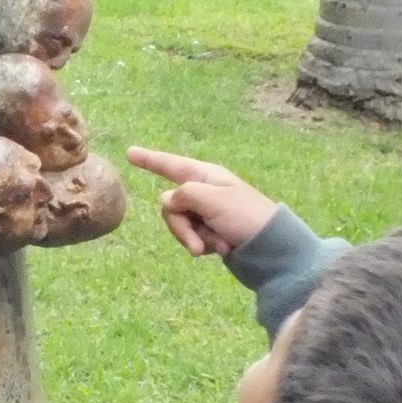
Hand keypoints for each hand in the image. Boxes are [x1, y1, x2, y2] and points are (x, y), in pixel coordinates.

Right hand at [124, 147, 277, 257]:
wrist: (272, 248)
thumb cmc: (245, 217)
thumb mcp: (212, 200)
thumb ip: (184, 195)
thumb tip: (170, 202)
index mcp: (206, 176)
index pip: (171, 165)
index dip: (149, 160)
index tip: (129, 153)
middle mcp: (204, 191)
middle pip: (171, 205)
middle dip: (181, 228)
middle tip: (199, 244)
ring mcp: (207, 212)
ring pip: (180, 224)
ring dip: (196, 239)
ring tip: (219, 246)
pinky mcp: (212, 231)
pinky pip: (193, 237)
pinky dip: (205, 245)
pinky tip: (223, 250)